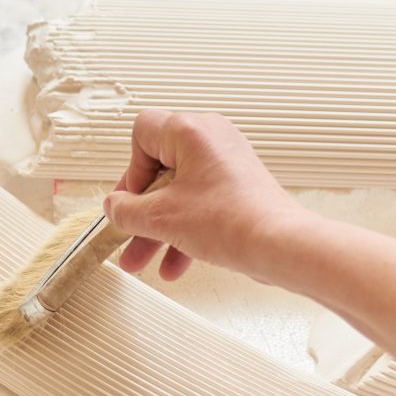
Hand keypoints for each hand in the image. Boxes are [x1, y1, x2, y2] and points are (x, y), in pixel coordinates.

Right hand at [103, 109, 309, 282]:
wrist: (281, 246)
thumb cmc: (231, 221)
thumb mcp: (161, 218)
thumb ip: (126, 211)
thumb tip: (114, 207)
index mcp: (190, 130)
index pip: (141, 134)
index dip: (130, 171)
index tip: (130, 202)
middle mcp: (211, 139)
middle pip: (159, 171)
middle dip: (140, 213)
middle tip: (126, 237)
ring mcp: (228, 164)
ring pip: (179, 194)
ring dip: (159, 230)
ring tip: (142, 262)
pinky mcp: (240, 189)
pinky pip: (201, 206)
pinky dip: (185, 231)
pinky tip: (174, 265)